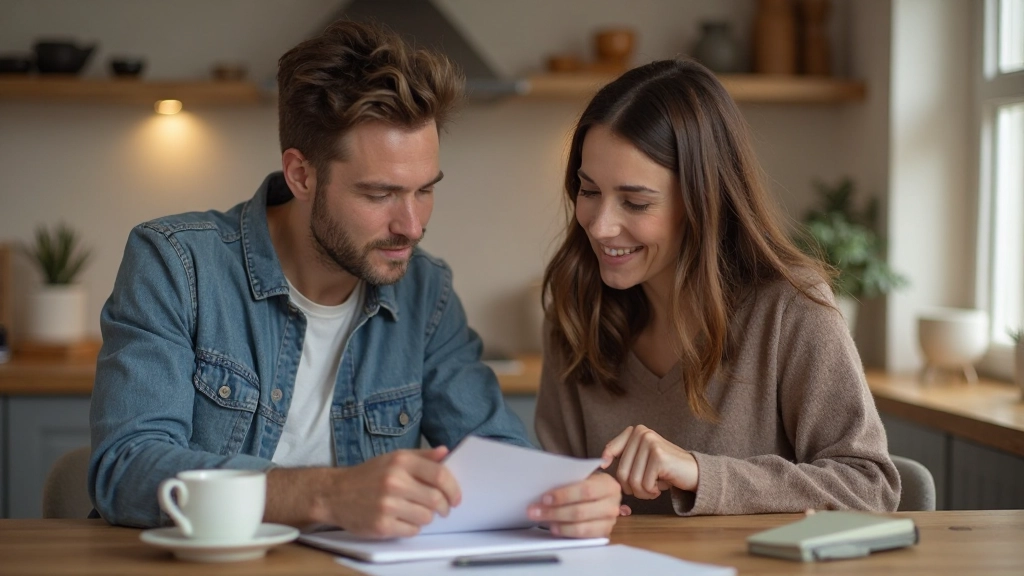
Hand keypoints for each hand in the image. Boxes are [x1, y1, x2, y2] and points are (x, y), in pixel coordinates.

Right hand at [267, 446, 460, 537]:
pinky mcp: (381, 525)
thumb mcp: (393, 458)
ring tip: (416, 511)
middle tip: (444, 509)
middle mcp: (394, 482)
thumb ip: (421, 456)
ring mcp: (387, 505)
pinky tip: (403, 519)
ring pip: (426, 517)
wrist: (334, 494)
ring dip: (426, 517)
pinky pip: (411, 530)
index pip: (439, 474)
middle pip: (436, 499)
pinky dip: (412, 527)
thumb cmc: (367, 475)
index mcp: (400, 462)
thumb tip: (445, 452)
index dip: (453, 488)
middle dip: (445, 507)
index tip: (456, 497)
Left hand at [526, 472, 620, 537]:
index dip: (564, 495)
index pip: (585, 491)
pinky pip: (582, 537)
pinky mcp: (602, 535)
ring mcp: (609, 522)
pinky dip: (566, 533)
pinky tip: (554, 528)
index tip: (544, 498)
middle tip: (534, 511)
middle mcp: (612, 504)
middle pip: (580, 511)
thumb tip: (541, 485)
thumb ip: (568, 479)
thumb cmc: (587, 483)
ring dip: (557, 524)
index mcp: (608, 485)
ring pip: (580, 527)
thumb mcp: (582, 476)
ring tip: (541, 519)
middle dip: (554, 512)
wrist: (601, 495)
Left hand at [602, 425, 698, 498]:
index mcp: (636, 432)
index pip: (611, 449)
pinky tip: (660, 487)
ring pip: (632, 481)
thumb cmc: (665, 470)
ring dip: (642, 493)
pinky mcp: (658, 456)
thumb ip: (625, 457)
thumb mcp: (642, 459)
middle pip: (621, 471)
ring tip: (652, 489)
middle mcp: (642, 433)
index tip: (604, 466)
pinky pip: (644, 484)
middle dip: (630, 488)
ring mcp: (650, 443)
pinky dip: (651, 492)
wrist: (694, 473)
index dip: (605, 460)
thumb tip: (601, 463)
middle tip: (643, 490)